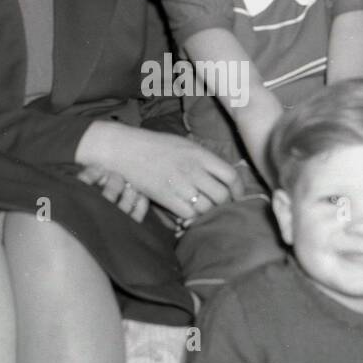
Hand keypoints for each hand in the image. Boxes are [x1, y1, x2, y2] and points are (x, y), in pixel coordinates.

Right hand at [76, 121, 243, 220]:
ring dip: (206, 212)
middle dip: (223, 204)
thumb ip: (203, 159)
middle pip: (221, 195)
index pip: (230, 175)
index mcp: (200, 154)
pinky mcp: (165, 197)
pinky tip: (187, 215)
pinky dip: (191, 218)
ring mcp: (179, 184)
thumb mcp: (184, 144)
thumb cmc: (154, 145)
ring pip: (206, 208)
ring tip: (202, 211)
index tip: (236, 196)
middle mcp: (192, 169)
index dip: (238, 190)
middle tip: (219, 207)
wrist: (124, 149)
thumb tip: (221, 175)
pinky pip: (188, 214)